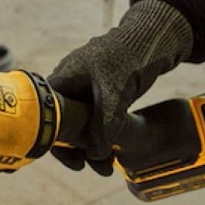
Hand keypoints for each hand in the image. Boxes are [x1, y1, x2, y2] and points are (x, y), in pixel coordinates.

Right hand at [48, 0, 192, 175]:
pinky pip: (97, 118)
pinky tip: (113, 150)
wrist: (155, 37)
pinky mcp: (103, 91)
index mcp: (63, 78)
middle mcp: (71, 84)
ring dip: (93, 145)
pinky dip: (103, 134)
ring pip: (83, 123)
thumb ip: (103, 124)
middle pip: (65, 123)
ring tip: (108, 165)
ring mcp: (86, 87)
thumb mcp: (114, 93)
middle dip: (78, 149)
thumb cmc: (129, 56)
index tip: (74, 161)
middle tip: (92, 168)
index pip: (49, 116)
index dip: (57, 142)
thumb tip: (95, 155)